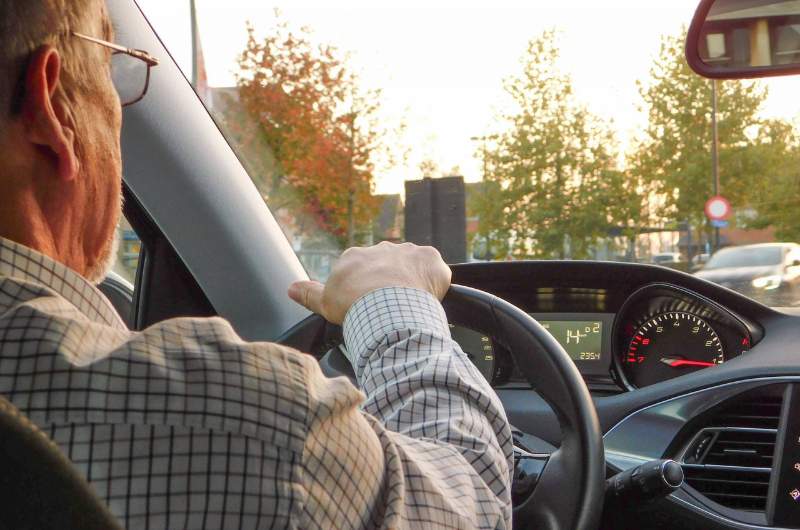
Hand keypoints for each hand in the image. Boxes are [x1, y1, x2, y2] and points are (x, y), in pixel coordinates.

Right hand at [288, 242, 450, 323]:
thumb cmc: (354, 306)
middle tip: (391, 308)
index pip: (362, 270)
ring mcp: (408, 252)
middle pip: (388, 266)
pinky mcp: (430, 258)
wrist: (386, 307)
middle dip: (390, 283)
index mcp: (356, 257)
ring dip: (413, 282)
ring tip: (411, 306)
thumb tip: (290, 288)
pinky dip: (435, 283)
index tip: (370, 305)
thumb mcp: (325, 303)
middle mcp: (382, 249)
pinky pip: (436, 270)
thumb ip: (309, 293)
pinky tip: (431, 299)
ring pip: (412, 265)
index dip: (366, 289)